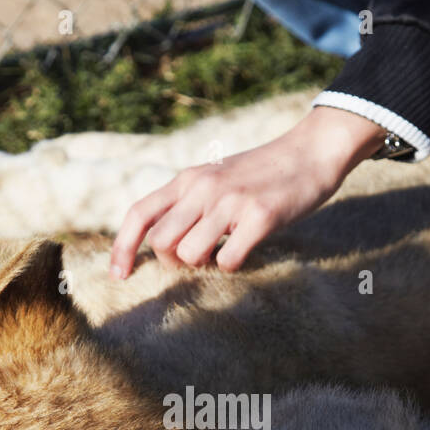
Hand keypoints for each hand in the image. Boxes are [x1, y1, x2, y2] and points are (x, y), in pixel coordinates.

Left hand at [110, 106, 385, 276]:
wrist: (310, 153)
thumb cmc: (261, 175)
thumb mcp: (214, 179)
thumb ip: (187, 203)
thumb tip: (161, 244)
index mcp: (187, 179)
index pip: (139, 214)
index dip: (122, 249)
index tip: (120, 276)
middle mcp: (202, 188)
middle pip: (161, 243)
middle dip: (173, 262)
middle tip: (200, 257)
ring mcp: (230, 202)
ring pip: (189, 254)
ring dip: (204, 264)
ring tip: (224, 250)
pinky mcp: (259, 217)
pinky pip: (228, 261)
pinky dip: (233, 266)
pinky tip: (246, 249)